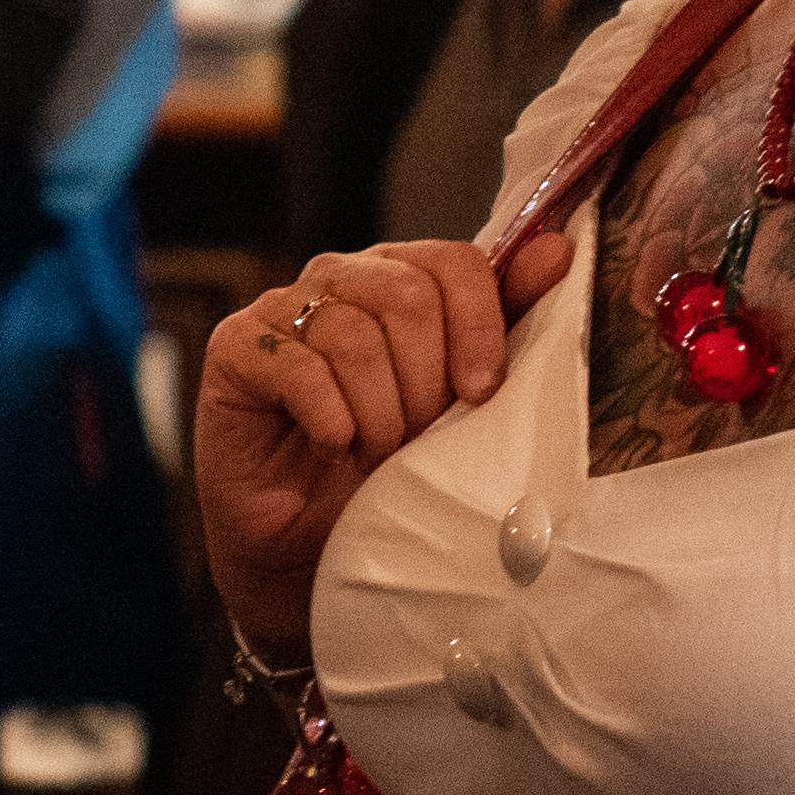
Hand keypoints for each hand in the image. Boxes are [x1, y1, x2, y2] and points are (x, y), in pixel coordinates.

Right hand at [191, 233, 560, 663]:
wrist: (314, 543)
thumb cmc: (389, 467)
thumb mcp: (461, 400)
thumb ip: (505, 322)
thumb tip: (558, 251)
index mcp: (401, 278)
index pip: (454, 262)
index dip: (478, 328)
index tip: (482, 394)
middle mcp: (340, 278)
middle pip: (407, 295)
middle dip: (425, 382)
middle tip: (416, 434)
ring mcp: (282, 309)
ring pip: (354, 336)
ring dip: (378, 412)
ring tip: (374, 449)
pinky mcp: (236, 349)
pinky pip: (299, 368)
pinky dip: (330, 419)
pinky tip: (333, 444)